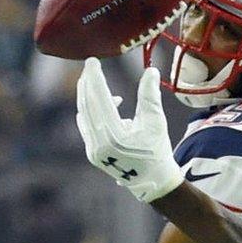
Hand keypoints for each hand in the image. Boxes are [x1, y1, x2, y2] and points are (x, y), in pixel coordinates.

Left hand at [75, 58, 183, 202]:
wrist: (153, 181)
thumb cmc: (157, 150)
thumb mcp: (156, 121)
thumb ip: (150, 95)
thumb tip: (150, 70)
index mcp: (115, 135)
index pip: (100, 99)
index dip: (95, 77)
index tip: (92, 61)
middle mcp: (99, 143)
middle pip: (87, 105)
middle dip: (87, 83)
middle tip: (89, 65)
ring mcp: (93, 149)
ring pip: (84, 114)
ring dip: (87, 95)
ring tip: (94, 80)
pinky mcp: (92, 153)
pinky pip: (86, 125)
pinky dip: (92, 111)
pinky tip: (107, 103)